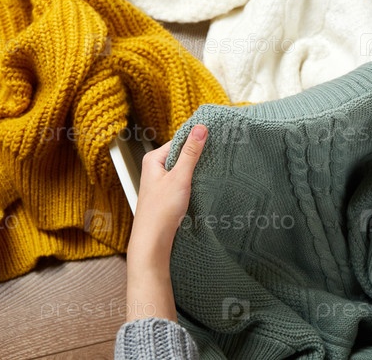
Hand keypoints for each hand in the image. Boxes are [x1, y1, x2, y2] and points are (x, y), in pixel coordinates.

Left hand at [125, 124, 206, 321]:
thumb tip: (200, 128)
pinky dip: (195, 182)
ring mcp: (162, 183)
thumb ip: (191, 152)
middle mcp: (156, 169)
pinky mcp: (169, 196)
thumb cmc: (160, 212)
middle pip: (182, 155)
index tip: (215, 136)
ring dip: (197, 171)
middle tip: (218, 154)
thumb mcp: (179, 177)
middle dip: (198, 156)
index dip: (196, 139)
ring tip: (213, 170)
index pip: (179, 141)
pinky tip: (205, 186)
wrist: (153, 243)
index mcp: (153, 160)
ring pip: (185, 170)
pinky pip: (185, 182)